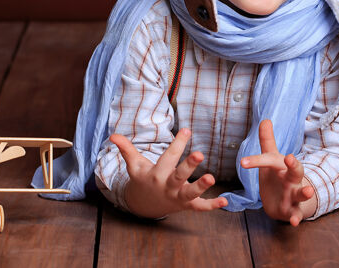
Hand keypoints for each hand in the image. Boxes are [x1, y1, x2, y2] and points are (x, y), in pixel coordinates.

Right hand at [109, 128, 227, 217]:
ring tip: (212, 177)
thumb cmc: (143, 179)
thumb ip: (126, 149)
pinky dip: (212, 206)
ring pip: (190, 194)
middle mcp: (168, 187)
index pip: (168, 157)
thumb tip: (113, 135)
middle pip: (179, 176)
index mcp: (156, 175)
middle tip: (199, 154)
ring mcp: (178, 198)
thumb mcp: (134, 164)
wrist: (145, 205)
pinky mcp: (187, 206)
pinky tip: (225, 202)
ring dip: (201, 187)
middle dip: (189, 166)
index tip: (187, 130)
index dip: (178, 144)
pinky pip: (200, 208)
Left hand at [240, 119, 316, 225]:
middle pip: (296, 171)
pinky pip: (296, 214)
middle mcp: (291, 180)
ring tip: (308, 191)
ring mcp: (293, 195)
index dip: (256, 160)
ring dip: (305, 192)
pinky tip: (294, 222)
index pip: (270, 160)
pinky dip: (296, 218)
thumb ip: (267, 141)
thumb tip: (265, 119)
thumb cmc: (277, 176)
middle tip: (291, 159)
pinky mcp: (293, 210)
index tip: (242, 162)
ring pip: (301, 193)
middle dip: (294, 165)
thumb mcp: (271, 159)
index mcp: (282, 167)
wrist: (285, 200)